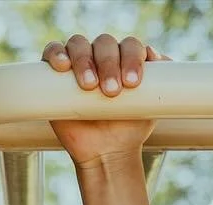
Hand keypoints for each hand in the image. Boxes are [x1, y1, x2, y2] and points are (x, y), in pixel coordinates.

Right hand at [43, 33, 167, 165]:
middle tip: (112, 92)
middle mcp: (102, 56)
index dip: (132, 59)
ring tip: (90, 87)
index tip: (133, 84)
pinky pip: (52, 51)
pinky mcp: (56, 73)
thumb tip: (157, 56)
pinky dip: (56, 53)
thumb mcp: (150, 107)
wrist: (106, 153)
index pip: (130, 45)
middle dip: (109, 64)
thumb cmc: (129, 128)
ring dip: (85, 61)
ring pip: (79, 44)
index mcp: (126, 58)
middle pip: (105, 44)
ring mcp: (79, 62)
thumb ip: (160, 83)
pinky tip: (62, 65)